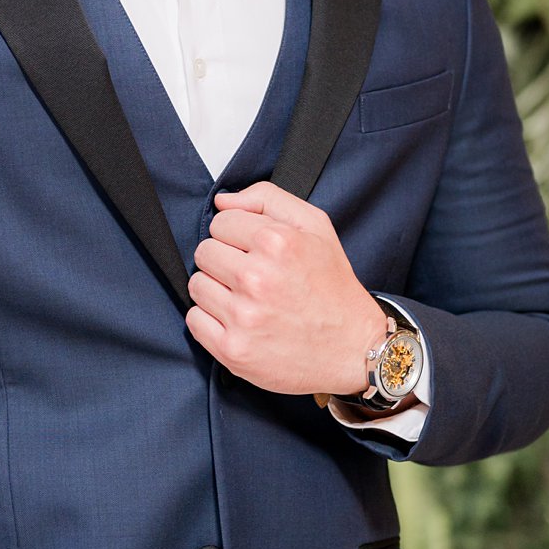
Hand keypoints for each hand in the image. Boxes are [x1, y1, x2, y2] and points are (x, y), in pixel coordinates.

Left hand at [186, 181, 389, 398]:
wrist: (354, 349)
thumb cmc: (333, 288)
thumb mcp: (316, 226)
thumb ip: (267, 199)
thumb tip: (223, 201)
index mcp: (276, 243)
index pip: (220, 222)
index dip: (236, 234)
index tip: (254, 250)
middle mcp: (257, 278)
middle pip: (204, 253)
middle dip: (224, 260)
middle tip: (251, 276)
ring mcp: (243, 317)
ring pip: (196, 286)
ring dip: (216, 290)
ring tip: (247, 300)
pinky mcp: (233, 350)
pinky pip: (194, 321)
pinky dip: (211, 321)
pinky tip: (238, 321)